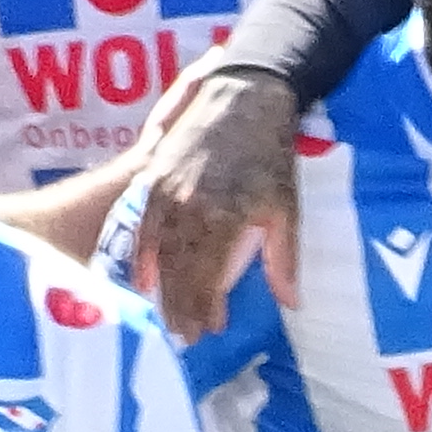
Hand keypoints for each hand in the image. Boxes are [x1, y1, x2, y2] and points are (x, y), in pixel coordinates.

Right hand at [117, 59, 303, 341]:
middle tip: (185, 337)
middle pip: (179, 273)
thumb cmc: (271, 152)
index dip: (206, 309)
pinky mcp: (154, 178)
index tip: (209, 332)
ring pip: (159, 254)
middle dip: (181, 309)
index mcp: (223, 219)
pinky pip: (142, 226)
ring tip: (168, 316)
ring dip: (163, 290)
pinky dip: (142, 256)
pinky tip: (143, 279)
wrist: (245, 94)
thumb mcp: (286, 206)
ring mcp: (166, 193)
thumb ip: (282, 258)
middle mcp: (189, 210)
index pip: (207, 279)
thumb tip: (290, 303)